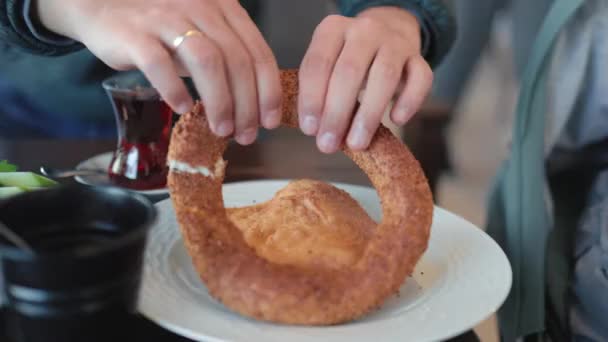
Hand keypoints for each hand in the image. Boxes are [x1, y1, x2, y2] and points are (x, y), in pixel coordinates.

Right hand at [38, 0, 281, 144]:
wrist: (104, 7)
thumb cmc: (162, 29)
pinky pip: (160, 64)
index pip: (258, 52)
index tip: (270, 121)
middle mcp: (200, 7)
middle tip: (246, 135)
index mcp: (224, 8)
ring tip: (222, 129)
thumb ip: (229, 60)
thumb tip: (255, 108)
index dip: (268, 90)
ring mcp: (167, 18)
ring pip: (206, 61)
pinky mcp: (135, 34)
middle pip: (235, 60)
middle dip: (246, 104)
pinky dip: (175, 90)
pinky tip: (184, 108)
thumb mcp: (203, 35)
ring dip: (219, 101)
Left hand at [298, 7, 432, 152]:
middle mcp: (364, 30)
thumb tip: (316, 130)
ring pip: (385, 75)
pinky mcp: (418, 57)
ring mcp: (394, 41)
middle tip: (328, 144)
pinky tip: (397, 120)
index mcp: (333, 29)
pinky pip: (420, 78)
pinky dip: (409, 101)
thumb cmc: (349, 57)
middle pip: (349, 71)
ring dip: (368, 115)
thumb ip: (319, 92)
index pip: (318, 63)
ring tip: (356, 143)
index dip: (312, 98)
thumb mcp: (327, 64)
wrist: (389, 29)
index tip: (309, 129)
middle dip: (336, 113)